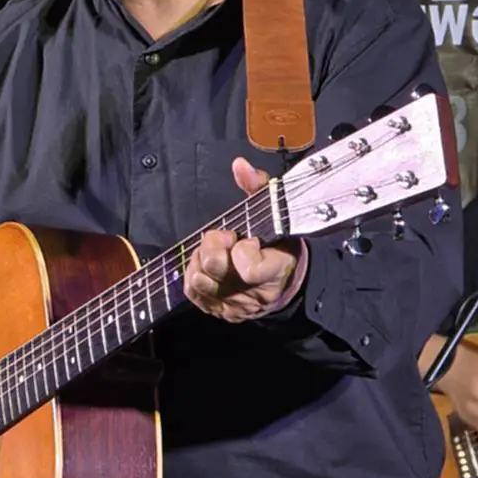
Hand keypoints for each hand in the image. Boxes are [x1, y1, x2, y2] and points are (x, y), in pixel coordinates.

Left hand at [183, 158, 304, 322]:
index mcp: (275, 268)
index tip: (249, 239)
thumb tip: (239, 165)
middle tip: (226, 238)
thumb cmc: (279, 244)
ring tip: (216, 252)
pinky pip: (192, 293)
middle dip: (214, 245)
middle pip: (214, 267)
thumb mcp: (276, 212)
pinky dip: (194, 275)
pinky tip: (207, 266)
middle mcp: (252, 292)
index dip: (242, 248)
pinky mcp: (218, 311)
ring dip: (201, 260)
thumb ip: (258, 187)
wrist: (285, 283)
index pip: (248, 265)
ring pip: (199, 280)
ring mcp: (234, 305)